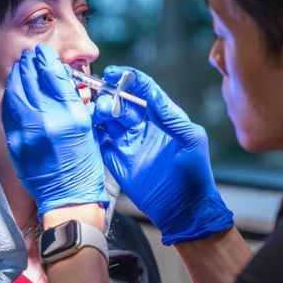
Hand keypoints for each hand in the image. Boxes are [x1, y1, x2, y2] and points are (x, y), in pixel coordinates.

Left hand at [2, 44, 107, 219]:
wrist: (68, 198)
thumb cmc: (84, 165)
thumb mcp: (86, 126)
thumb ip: (72, 100)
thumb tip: (58, 77)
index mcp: (69, 117)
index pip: (52, 76)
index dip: (47, 60)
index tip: (44, 53)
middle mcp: (45, 122)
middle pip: (30, 81)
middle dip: (30, 63)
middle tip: (31, 55)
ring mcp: (26, 133)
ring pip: (15, 93)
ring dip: (18, 76)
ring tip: (22, 67)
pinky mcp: (15, 143)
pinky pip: (9, 111)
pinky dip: (12, 96)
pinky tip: (15, 90)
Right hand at [93, 67, 232, 244]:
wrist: (184, 210)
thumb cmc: (195, 173)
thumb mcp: (190, 138)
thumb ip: (170, 116)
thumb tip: (152, 92)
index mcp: (162, 117)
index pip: (143, 90)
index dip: (129, 79)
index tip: (115, 73)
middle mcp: (143, 126)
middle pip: (121, 102)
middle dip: (110, 96)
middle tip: (105, 100)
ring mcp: (128, 143)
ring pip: (107, 120)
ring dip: (100, 112)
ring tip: (97, 113)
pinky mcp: (116, 160)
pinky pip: (99, 142)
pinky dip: (91, 133)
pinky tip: (87, 128)